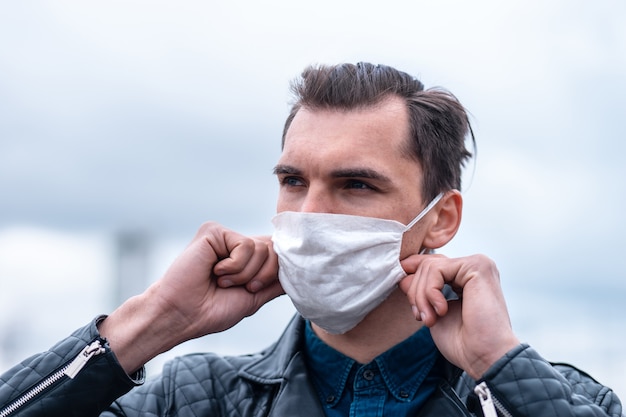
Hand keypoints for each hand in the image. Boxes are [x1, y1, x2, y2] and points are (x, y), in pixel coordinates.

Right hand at [99, 223, 282, 372]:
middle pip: (274, 249)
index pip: (277, 253)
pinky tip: (214, 271)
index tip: (256, 289)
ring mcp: (225, 236)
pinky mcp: (213, 231)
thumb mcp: (254, 298)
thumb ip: (275, 283)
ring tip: (222, 281)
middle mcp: (236, 243)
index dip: (277, 270)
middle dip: (262, 276)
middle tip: (237, 288)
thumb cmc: (212, 311)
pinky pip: (245, 245)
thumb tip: (299, 274)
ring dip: (244, 274)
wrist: (183, 315)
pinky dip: (234, 266)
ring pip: (261, 248)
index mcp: (246, 258)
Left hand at [399, 253, 519, 379]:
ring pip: (429, 267)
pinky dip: (430, 292)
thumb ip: (421, 291)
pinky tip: (441, 311)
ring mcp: (477, 264)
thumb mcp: (434, 312)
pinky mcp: (477, 266)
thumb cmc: (464, 343)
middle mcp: (474, 267)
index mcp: (466, 277)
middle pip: (427, 265)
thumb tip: (403, 273)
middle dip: (416, 293)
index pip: (432, 265)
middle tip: (421, 317)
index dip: (413, 277)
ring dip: (421, 297)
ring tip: (430, 319)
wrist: (485, 358)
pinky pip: (436, 270)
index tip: (406, 296)